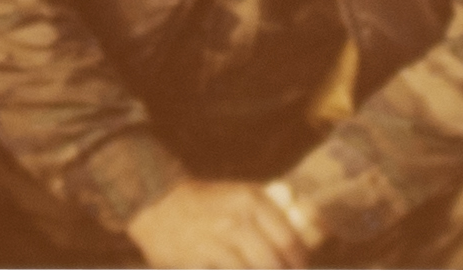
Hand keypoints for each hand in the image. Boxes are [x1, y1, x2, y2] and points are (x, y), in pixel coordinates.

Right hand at [128, 179, 308, 270]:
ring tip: (254, 269)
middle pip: (274, 263)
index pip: (291, 242)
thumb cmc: (207, 206)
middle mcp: (238, 217)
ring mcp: (217, 238)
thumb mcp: (240, 199)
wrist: (157, 204)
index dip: (299, 265)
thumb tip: (305, 247)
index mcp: (253, 201)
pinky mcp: (199, 256)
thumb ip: (271, 218)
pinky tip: (236, 270)